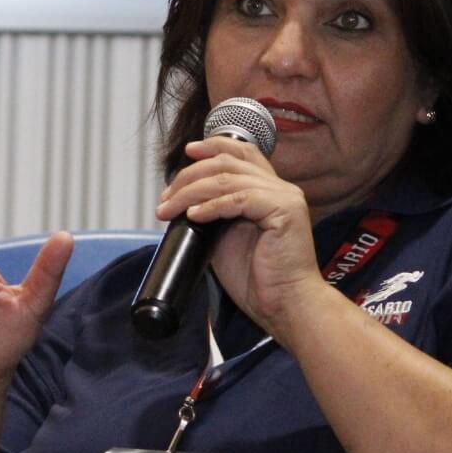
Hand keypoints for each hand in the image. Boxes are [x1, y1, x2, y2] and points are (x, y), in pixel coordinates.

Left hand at [158, 139, 321, 334]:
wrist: (286, 305)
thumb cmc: (260, 280)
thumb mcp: (226, 240)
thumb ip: (213, 216)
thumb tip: (183, 206)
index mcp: (270, 191)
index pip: (244, 153)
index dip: (214, 146)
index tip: (188, 153)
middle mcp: (281, 187)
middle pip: (228, 163)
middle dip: (189, 176)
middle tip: (165, 198)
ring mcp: (284, 197)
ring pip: (228, 179)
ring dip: (191, 192)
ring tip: (169, 209)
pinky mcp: (285, 211)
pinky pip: (239, 199)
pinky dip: (212, 206)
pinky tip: (194, 215)